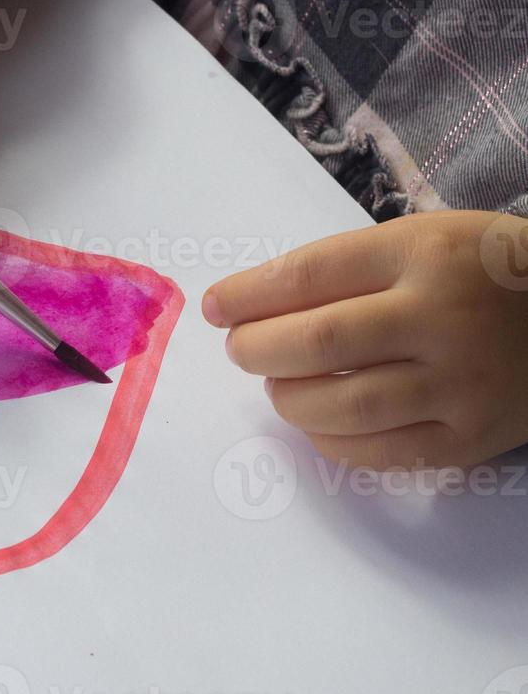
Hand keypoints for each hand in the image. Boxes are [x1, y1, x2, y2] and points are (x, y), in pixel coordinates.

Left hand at [203, 210, 527, 468]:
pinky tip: (318, 420)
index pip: (308, 275)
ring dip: (287, 397)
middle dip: (257, 348)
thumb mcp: (419, 241)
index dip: (246, 295)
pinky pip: (377, 453)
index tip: (215, 307)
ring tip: (279, 383)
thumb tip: (245, 308)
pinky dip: (329, 439)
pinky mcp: (470, 438)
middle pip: (317, 342)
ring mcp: (460, 384)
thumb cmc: (478, 272)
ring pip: (341, 405)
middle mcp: (441, 318)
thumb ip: (341, 270)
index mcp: (422, 254)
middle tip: (241, 349)